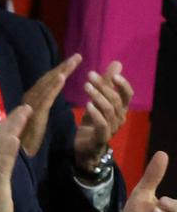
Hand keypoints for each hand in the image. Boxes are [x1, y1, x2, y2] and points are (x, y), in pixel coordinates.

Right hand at [0, 105, 32, 211]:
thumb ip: (1, 165)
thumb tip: (9, 149)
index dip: (9, 123)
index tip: (22, 110)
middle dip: (12, 120)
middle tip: (27, 105)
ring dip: (12, 128)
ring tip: (24, 113)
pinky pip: (0, 164)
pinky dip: (6, 150)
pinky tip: (13, 138)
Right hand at [17, 54, 80, 155]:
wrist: (18, 156)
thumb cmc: (25, 142)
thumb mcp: (34, 122)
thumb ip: (37, 110)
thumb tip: (42, 100)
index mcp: (30, 102)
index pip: (46, 84)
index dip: (59, 72)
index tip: (72, 62)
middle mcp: (28, 100)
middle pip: (47, 80)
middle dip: (62, 67)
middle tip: (77, 56)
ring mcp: (31, 107)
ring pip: (47, 86)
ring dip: (61, 72)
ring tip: (73, 61)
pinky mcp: (36, 115)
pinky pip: (46, 98)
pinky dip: (54, 86)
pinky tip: (62, 77)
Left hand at [74, 61, 132, 175]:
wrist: (83, 148)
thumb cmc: (92, 123)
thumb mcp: (97, 100)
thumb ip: (106, 83)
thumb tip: (117, 63)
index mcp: (121, 109)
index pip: (128, 94)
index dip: (122, 84)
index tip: (112, 74)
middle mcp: (119, 118)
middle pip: (116, 100)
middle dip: (104, 86)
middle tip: (89, 76)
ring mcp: (112, 129)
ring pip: (109, 110)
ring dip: (98, 97)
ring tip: (86, 87)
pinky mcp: (101, 138)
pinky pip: (102, 124)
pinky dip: (95, 113)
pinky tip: (87, 105)